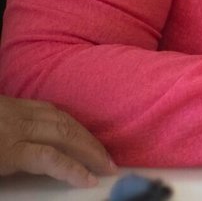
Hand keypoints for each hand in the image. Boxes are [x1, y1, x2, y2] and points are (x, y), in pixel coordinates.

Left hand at [0, 95, 115, 187]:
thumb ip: (21, 169)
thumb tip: (52, 168)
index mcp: (7, 149)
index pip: (49, 157)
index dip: (74, 169)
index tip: (92, 181)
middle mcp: (17, 126)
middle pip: (63, 133)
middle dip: (91, 149)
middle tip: (110, 164)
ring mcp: (16, 110)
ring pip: (61, 117)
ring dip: (85, 134)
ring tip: (100, 150)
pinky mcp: (13, 102)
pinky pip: (48, 107)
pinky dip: (67, 119)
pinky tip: (75, 128)